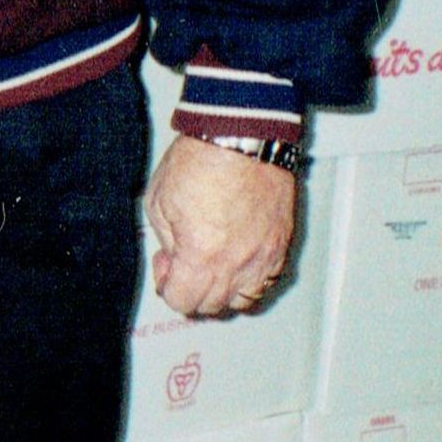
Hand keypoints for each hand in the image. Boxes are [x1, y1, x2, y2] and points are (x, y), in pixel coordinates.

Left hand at [146, 135, 298, 319]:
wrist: (241, 136)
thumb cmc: (202, 160)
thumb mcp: (159, 203)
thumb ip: (166, 242)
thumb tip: (174, 259)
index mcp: (202, 256)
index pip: (183, 302)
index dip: (168, 286)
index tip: (166, 265)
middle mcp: (238, 264)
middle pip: (213, 306)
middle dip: (193, 289)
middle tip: (185, 261)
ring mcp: (264, 256)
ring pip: (244, 300)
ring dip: (224, 290)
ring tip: (213, 265)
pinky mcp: (281, 244)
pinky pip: (267, 280)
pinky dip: (250, 278)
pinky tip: (237, 258)